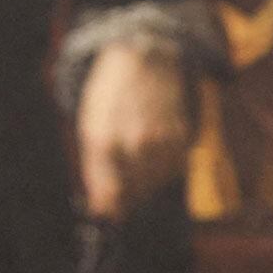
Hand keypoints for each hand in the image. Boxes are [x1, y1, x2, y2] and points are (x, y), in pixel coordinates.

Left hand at [76, 39, 194, 220]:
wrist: (142, 60)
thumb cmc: (110, 96)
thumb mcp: (91, 128)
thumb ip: (95, 170)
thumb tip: (103, 208)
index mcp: (104, 142)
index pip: (110, 195)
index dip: (109, 208)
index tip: (108, 212)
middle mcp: (134, 144)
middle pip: (133, 193)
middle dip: (125, 196)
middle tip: (121, 188)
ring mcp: (160, 141)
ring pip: (155, 184)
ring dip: (145, 183)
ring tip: (135, 162)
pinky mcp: (181, 137)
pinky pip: (173, 170)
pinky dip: (163, 169)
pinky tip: (152, 152)